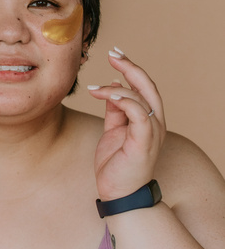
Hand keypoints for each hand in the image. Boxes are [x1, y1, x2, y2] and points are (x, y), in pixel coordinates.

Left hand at [88, 48, 165, 201]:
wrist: (119, 194)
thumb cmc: (116, 165)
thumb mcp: (113, 131)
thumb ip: (115, 110)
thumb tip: (113, 87)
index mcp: (148, 119)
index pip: (144, 86)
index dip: (131, 68)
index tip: (115, 54)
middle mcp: (154, 123)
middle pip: (147, 85)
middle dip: (130, 66)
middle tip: (112, 53)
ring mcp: (151, 132)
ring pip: (140, 96)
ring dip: (116, 86)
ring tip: (95, 88)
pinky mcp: (143, 141)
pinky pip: (136, 113)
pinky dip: (123, 99)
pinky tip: (106, 94)